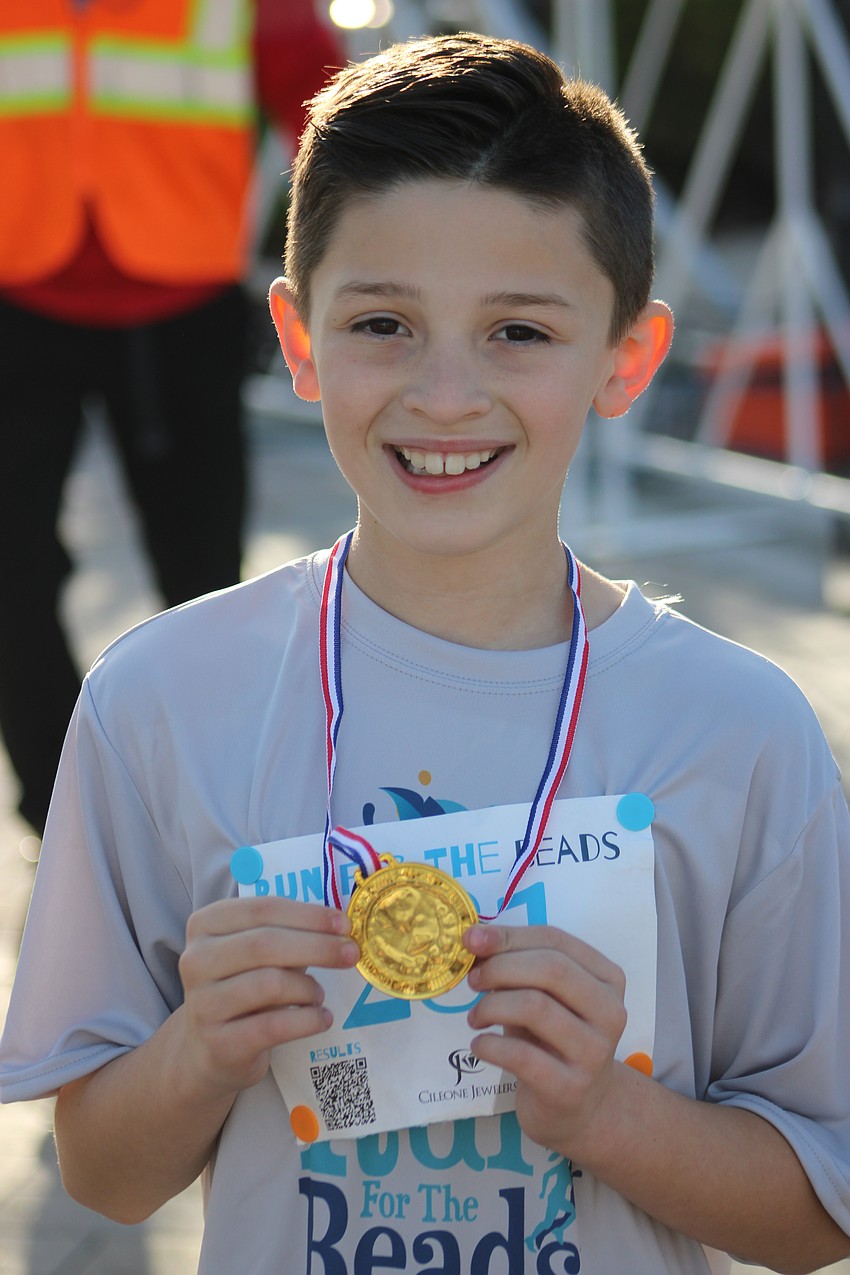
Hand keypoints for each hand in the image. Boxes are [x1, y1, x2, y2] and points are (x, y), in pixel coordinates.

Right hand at [177, 896, 358, 1099]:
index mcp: (205, 924)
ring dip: (309, 988)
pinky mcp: (219, 1043)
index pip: (263, 909)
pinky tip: (322, 1019)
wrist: (208, 1050)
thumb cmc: (242, 987)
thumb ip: (288, 934)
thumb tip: (340, 928)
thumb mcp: (255, 954)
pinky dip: (307, 1020)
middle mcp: (196, 960)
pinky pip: (273, 1026)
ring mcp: (203, 1004)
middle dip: (317, 946)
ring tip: (319, 995)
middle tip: (350, 954)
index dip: (308, 915)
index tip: (344, 923)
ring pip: (270, 984)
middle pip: (265, 944)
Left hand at [463, 923, 626, 1157]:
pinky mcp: (570, 1088)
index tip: (471, 940)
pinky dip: (490, 1045)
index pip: (555, 940)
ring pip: (535, 1007)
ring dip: (492, 1006)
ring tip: (476, 1018)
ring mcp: (594, 1052)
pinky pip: (521, 1056)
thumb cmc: (554, 1042)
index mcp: (607, 978)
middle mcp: (610, 1012)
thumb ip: (517, 967)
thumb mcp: (543, 997)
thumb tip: (474, 939)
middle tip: (473, 981)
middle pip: (550, 969)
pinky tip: (480, 1046)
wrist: (581, 1110)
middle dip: (501, 968)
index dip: (509, 936)